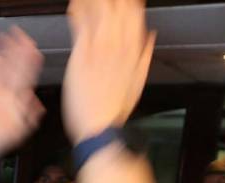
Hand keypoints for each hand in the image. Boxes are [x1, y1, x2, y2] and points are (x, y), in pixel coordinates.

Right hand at [0, 27, 43, 158]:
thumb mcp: (16, 132)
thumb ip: (28, 117)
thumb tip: (38, 103)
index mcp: (15, 102)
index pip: (26, 77)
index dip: (31, 62)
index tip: (34, 48)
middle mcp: (3, 94)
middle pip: (12, 68)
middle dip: (17, 51)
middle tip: (21, 35)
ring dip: (1, 52)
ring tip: (5, 37)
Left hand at [62, 0, 155, 143]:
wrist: (99, 128)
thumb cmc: (115, 108)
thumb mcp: (138, 80)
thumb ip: (144, 54)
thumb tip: (151, 34)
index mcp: (133, 49)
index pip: (134, 12)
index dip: (129, 0)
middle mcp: (118, 45)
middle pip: (117, 6)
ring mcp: (99, 48)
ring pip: (99, 11)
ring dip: (92, 0)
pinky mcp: (80, 56)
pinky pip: (79, 26)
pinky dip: (77, 11)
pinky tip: (74, 3)